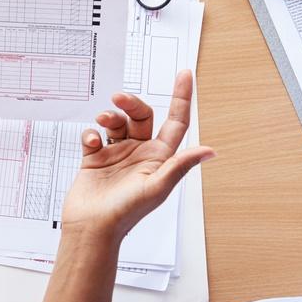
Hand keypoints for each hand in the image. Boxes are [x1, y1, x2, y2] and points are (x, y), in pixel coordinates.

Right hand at [61, 71, 214, 240]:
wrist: (92, 227)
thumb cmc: (126, 212)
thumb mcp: (157, 187)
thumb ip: (180, 165)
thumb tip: (210, 151)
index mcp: (159, 158)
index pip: (175, 121)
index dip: (181, 97)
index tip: (185, 74)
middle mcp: (140, 154)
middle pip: (141, 116)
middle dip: (132, 103)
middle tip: (119, 98)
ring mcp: (117, 155)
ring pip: (117, 122)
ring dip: (111, 116)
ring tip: (103, 120)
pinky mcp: (96, 159)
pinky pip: (94, 135)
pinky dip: (92, 133)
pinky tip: (92, 141)